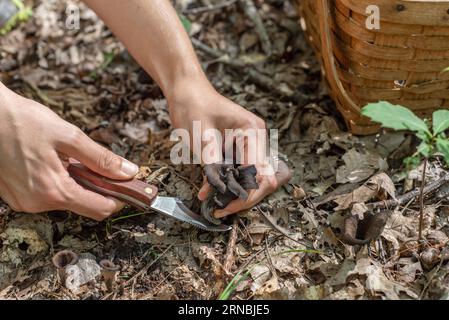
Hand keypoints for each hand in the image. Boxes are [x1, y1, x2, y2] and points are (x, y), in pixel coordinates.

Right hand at [0, 85, 138, 220]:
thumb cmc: (23, 121)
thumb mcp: (69, 136)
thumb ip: (101, 158)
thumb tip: (128, 172)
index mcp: (54, 190)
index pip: (100, 209)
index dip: (119, 198)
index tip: (128, 185)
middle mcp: (38, 203)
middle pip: (84, 205)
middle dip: (99, 188)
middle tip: (102, 166)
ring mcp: (25, 202)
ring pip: (67, 200)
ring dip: (78, 184)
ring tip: (70, 159)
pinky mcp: (16, 197)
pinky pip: (49, 196)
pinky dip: (60, 183)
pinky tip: (54, 163)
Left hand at [168, 85, 291, 218]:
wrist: (186, 90)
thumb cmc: (193, 106)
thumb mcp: (201, 137)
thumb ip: (212, 165)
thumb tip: (216, 193)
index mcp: (253, 132)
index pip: (259, 173)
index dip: (245, 195)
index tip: (225, 207)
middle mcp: (257, 138)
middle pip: (262, 179)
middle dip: (244, 197)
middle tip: (221, 210)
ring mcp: (250, 143)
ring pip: (253, 178)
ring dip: (237, 192)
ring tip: (216, 203)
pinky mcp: (241, 148)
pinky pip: (240, 171)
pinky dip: (229, 183)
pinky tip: (211, 191)